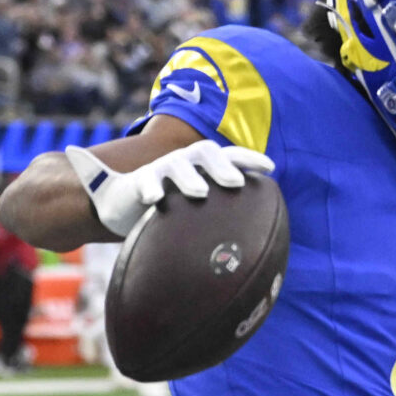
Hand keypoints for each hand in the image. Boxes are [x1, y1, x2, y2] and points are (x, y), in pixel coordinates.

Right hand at [66, 139, 273, 238]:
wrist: (125, 204)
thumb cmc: (174, 208)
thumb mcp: (201, 208)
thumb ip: (225, 216)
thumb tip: (263, 243)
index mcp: (203, 166)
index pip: (228, 155)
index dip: (248, 158)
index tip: (270, 167)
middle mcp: (185, 162)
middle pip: (205, 152)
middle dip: (222, 165)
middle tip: (236, 182)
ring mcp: (161, 169)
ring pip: (176, 164)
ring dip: (189, 177)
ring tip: (200, 192)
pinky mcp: (139, 181)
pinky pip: (145, 181)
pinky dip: (150, 188)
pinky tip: (154, 200)